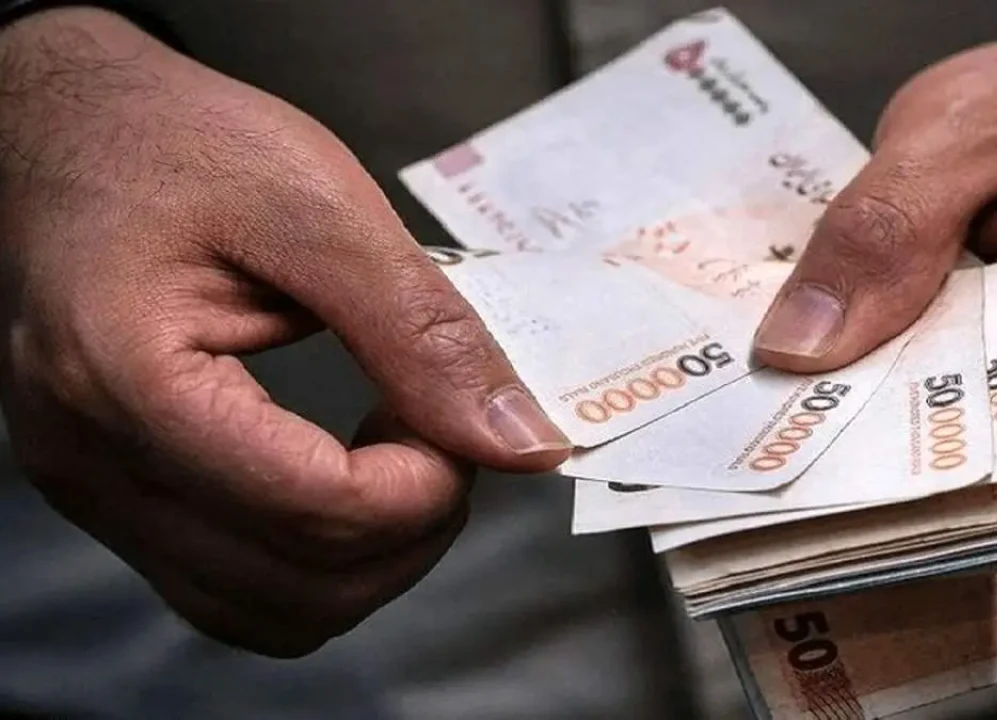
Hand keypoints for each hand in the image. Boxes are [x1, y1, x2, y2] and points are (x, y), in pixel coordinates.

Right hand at [0, 9, 568, 655]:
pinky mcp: (115, 496)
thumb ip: (420, 327)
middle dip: (412, 527)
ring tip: (396, 448)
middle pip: (302, 588)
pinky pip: (236, 590)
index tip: (471, 420)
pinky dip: (318, 558)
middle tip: (442, 430)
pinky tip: (343, 473)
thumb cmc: (173, 142)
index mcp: (129, 379)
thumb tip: (519, 438)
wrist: (65, 133)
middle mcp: (92, 463)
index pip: (315, 511)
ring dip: (372, 558)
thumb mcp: (316, 203)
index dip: (429, 487)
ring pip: (272, 615)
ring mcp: (93, 492)